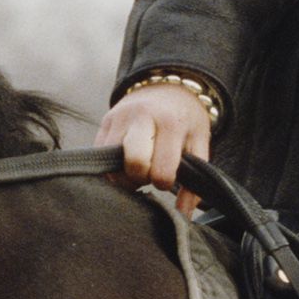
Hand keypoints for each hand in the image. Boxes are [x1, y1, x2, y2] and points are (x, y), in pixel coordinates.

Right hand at [102, 78, 216, 187]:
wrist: (168, 85)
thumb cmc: (185, 118)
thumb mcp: (199, 142)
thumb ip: (195, 179)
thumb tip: (184, 214)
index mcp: (170, 122)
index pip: (161, 170)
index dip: (164, 182)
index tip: (167, 178)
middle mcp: (142, 117)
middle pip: (133, 163)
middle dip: (141, 178)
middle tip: (148, 175)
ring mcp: (119, 118)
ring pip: (112, 163)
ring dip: (124, 174)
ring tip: (138, 169)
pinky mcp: (105, 121)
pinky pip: (99, 155)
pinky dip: (112, 166)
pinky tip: (126, 163)